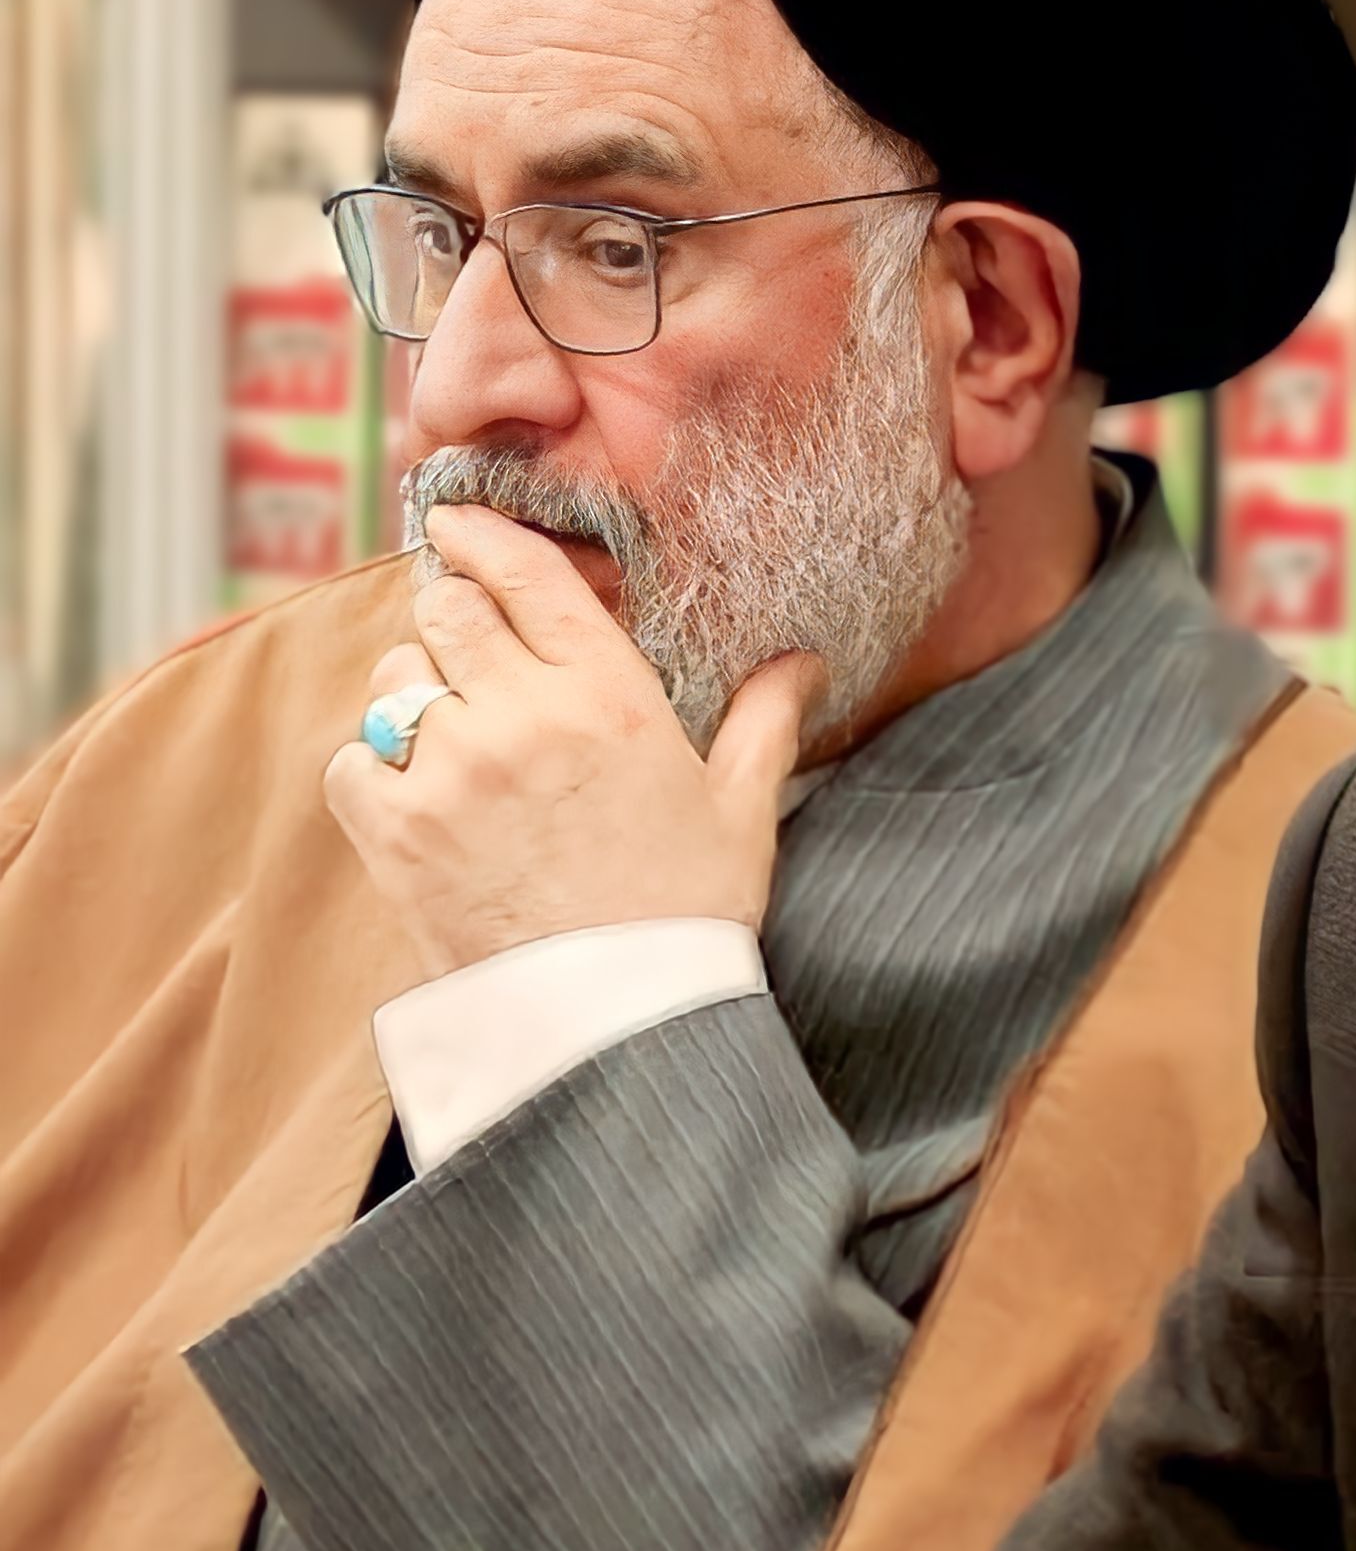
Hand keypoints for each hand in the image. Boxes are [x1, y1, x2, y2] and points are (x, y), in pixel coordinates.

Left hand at [325, 504, 824, 978]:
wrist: (615, 1029)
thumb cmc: (687, 914)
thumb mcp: (742, 808)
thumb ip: (766, 719)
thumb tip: (806, 659)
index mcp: (611, 698)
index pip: (531, 577)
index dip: (484, 536)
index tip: (457, 520)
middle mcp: (524, 717)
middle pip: (448, 610)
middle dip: (452, 612)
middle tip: (465, 636)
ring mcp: (451, 772)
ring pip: (395, 678)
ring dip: (414, 691)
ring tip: (450, 731)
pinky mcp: (396, 833)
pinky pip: (353, 758)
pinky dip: (374, 767)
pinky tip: (417, 793)